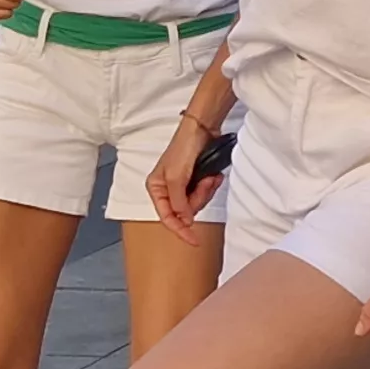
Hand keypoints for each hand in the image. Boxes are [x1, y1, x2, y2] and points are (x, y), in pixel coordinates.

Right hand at [148, 113, 227, 236]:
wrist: (203, 128)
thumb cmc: (184, 147)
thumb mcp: (176, 177)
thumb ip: (178, 202)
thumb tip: (184, 221)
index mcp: (156, 188)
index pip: (167, 217)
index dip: (180, 230)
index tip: (193, 240)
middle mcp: (168, 188)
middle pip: (185, 211)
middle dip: (198, 199)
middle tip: (204, 184)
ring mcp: (183, 184)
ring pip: (197, 202)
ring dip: (206, 191)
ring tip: (208, 177)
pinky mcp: (196, 179)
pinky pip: (206, 193)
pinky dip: (211, 185)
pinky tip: (213, 176)